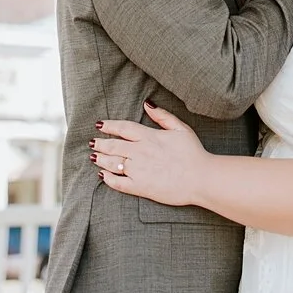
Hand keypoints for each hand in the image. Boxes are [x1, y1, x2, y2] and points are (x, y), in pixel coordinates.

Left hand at [91, 104, 209, 206]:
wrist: (200, 178)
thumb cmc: (193, 152)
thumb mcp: (180, 128)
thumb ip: (162, 116)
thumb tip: (147, 104)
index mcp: (149, 137)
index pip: (123, 128)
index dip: (109, 126)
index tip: (99, 125)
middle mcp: (140, 152)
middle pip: (114, 146)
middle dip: (100, 143)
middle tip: (92, 142)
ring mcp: (139, 171)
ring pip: (113, 163)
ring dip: (101, 159)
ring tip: (94, 157)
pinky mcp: (141, 187)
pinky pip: (119, 183)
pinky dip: (108, 179)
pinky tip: (103, 176)